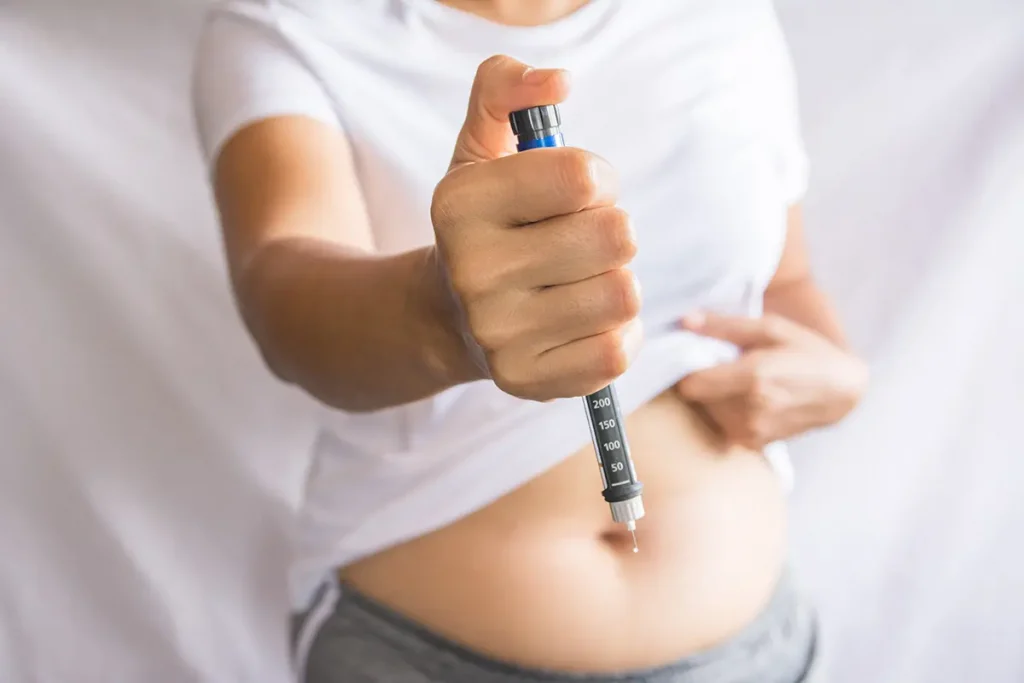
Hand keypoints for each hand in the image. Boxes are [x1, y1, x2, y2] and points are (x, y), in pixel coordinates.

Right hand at [431, 55, 642, 400]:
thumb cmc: (488, 222)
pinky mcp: (527, 381)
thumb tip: (559, 80)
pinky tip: (585, 321)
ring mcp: (498, 335)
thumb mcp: (482, 147)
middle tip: (582, 239)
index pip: (585, 177)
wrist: (449, 316)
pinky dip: (617, 331)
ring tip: (582, 279)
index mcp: (459, 205)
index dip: (598, 179)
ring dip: (616, 280)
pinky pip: (619, 350)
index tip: (578, 192)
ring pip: (623, 294)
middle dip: (612, 230)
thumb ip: (507, 89)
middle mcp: (472, 272)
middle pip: (616, 236)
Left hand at [675, 312, 867, 448]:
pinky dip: (727, 412)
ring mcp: (752, 432)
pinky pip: (723, 425)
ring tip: (740, 382)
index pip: (690, 385)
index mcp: (753, 378)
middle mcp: (750, 411)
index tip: (695, 357)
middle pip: (697, 398)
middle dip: (704, 381)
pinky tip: (748, 399)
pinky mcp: (754, 444)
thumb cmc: (806, 352)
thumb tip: (685, 321)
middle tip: (724, 366)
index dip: (686, 369)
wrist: (841, 392)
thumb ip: (724, 325)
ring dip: (715, 397)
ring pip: (708, 412)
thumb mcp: (771, 328)